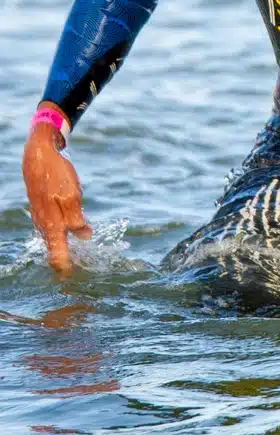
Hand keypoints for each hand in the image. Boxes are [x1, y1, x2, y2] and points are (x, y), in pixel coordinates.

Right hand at [22, 117, 90, 274]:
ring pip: (55, 235)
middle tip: (77, 272)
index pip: (58, 255)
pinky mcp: (43, 207)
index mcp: (52, 224)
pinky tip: (70, 228)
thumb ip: (77, 219)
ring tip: (76, 253)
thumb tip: (85, 238)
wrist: (38, 155)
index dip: (66, 268)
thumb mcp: (71, 196)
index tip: (73, 280)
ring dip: (65, 244)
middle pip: (55, 248)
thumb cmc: (56, 174)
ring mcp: (41, 216)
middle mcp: (44, 224)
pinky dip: (62, 230)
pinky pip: (53, 224)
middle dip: (67, 259)